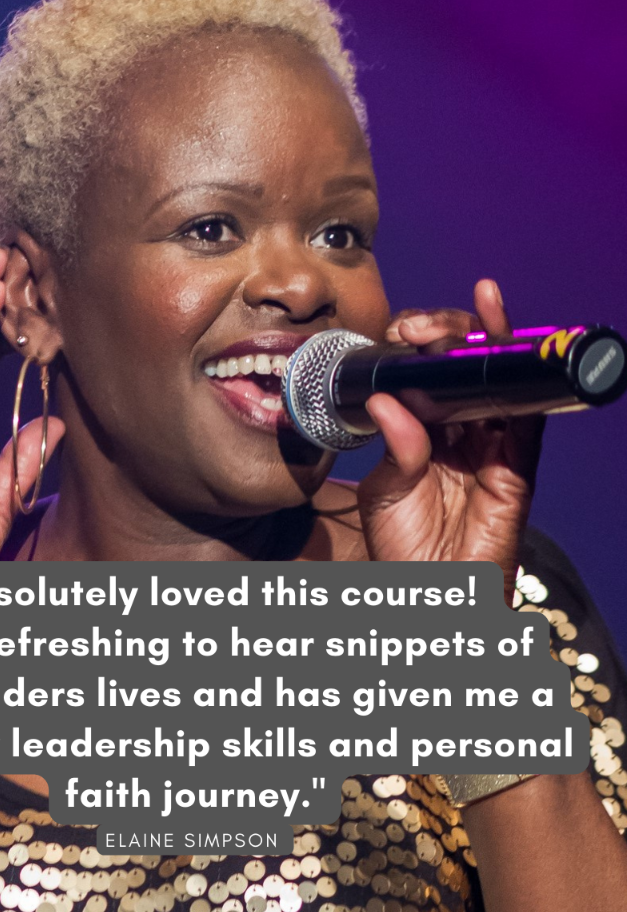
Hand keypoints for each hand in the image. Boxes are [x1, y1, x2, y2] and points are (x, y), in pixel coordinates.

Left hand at [357, 279, 544, 602]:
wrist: (432, 600)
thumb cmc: (404, 551)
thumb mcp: (385, 492)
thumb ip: (394, 446)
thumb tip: (387, 399)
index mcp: (422, 434)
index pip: (427, 377)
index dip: (419, 348)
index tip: (401, 329)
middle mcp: (460, 435)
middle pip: (464, 369)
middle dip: (449, 335)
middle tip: (422, 327)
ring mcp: (492, 447)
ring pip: (498, 380)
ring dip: (487, 342)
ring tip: (472, 311)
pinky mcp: (518, 466)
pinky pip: (527, 415)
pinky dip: (524, 378)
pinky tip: (509, 346)